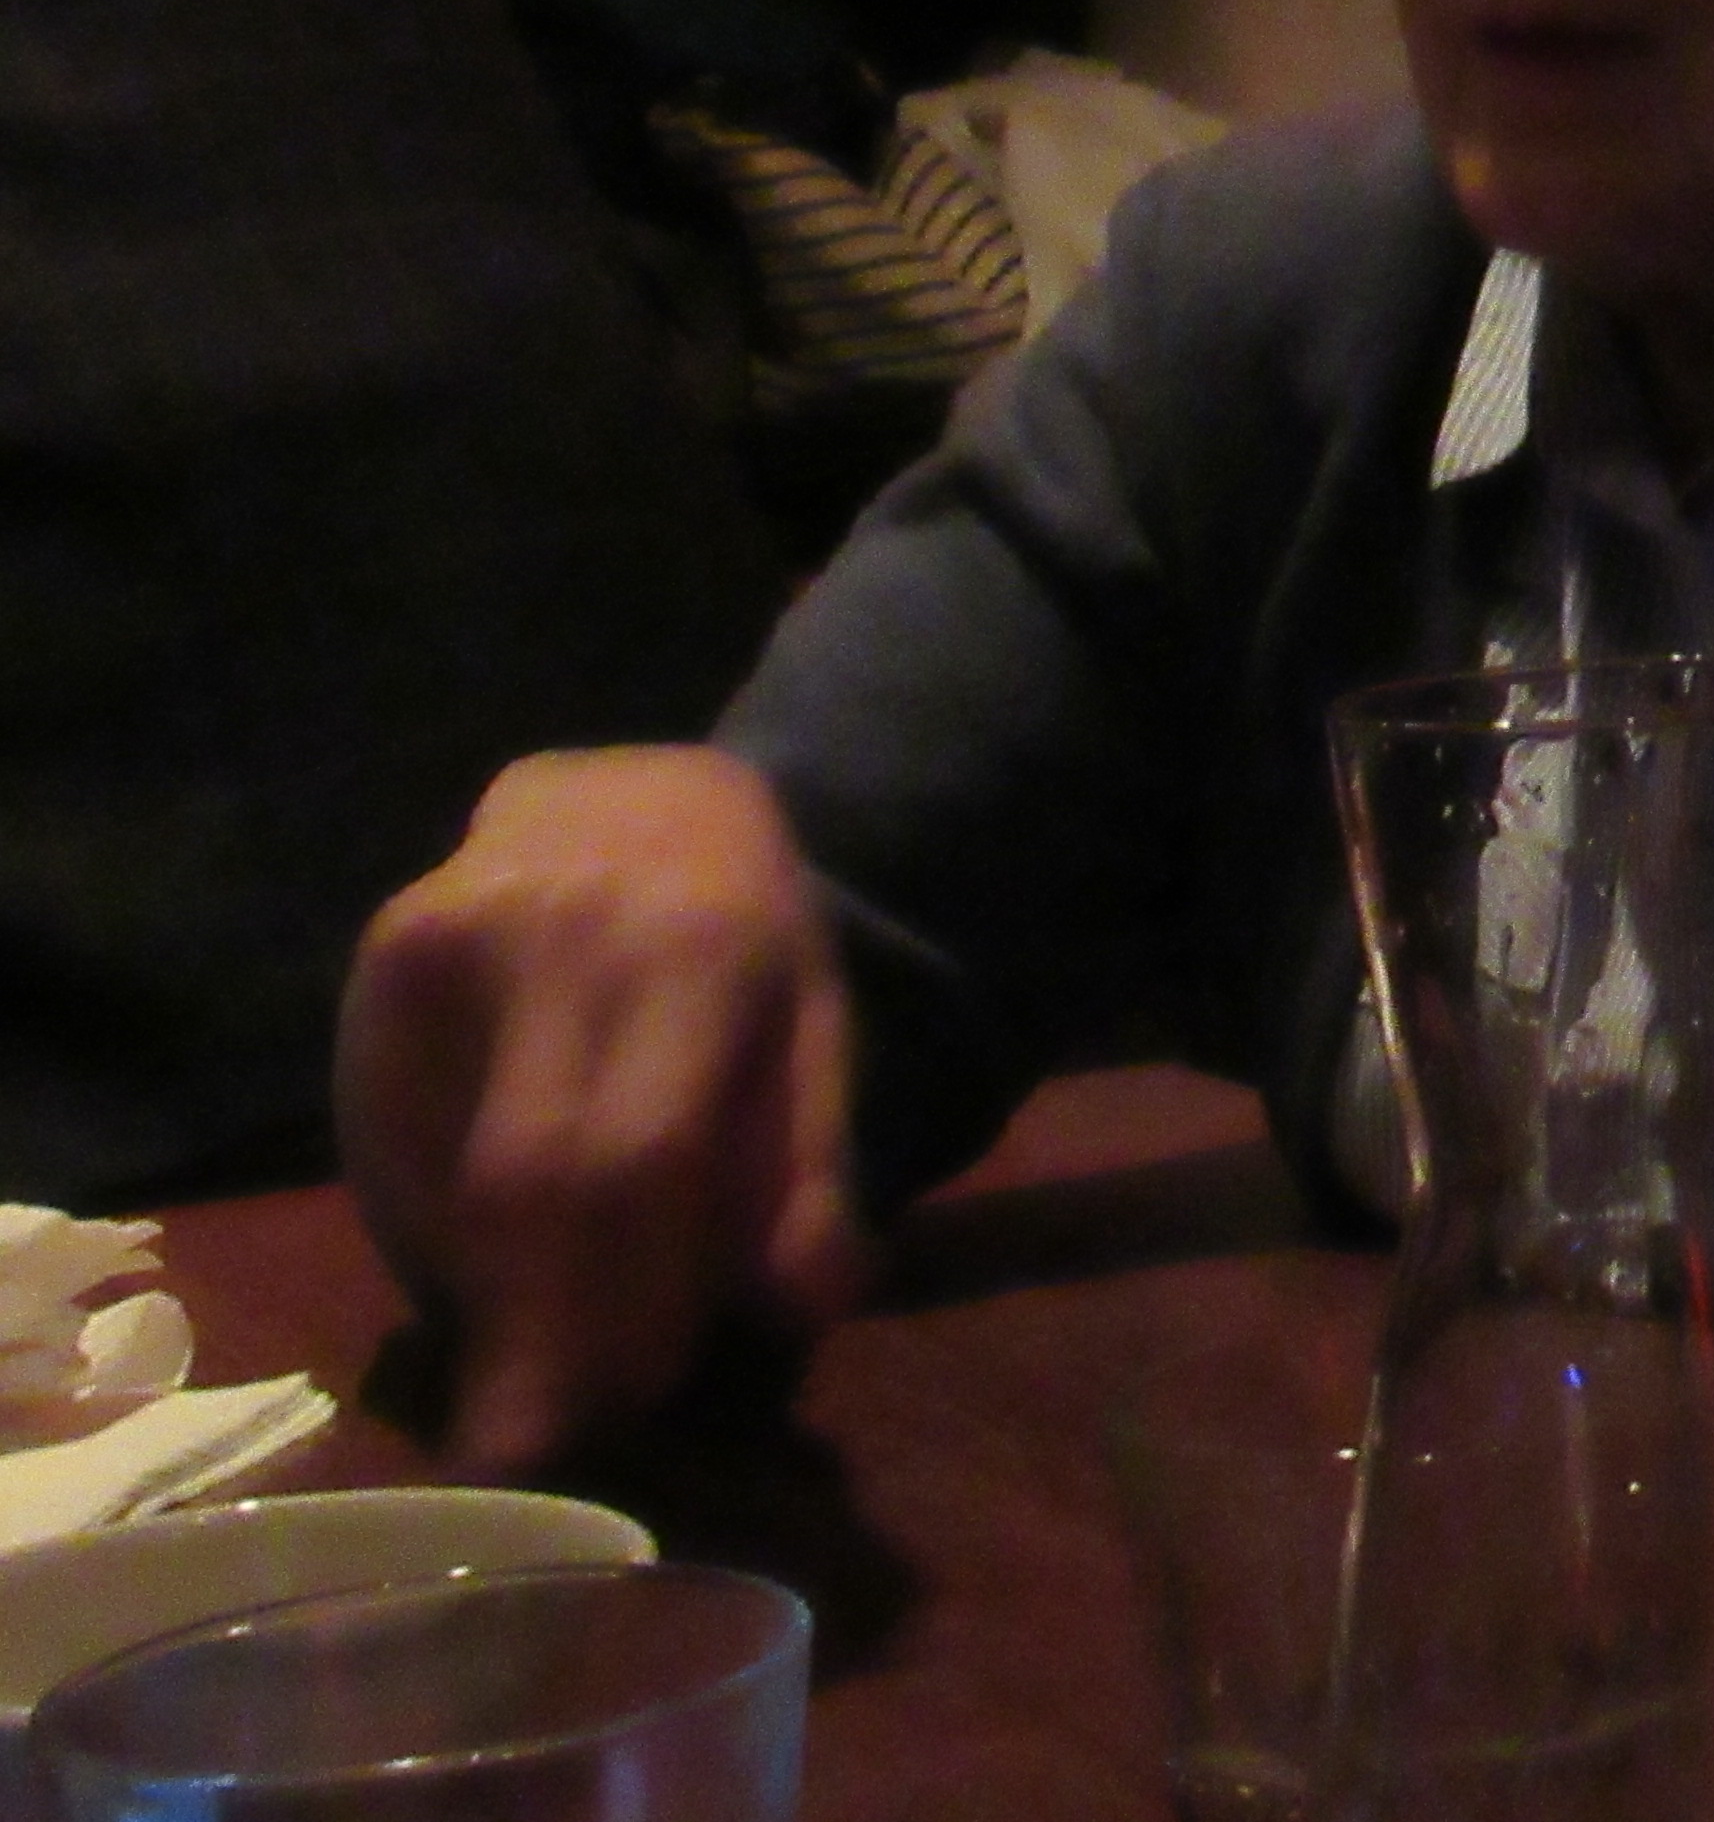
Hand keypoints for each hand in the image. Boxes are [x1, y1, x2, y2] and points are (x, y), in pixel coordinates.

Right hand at [335, 747, 876, 1466]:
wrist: (632, 792)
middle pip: (528, 1182)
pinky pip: (389, 1140)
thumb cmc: (744, 936)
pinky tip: (475, 1268)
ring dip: (481, 1295)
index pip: (642, 1161)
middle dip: (534, 1335)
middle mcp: (561, 929)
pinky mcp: (378, 962)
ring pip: (446, 1171)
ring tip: (520, 1368)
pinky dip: (432, 1231)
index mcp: (698, 950)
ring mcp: (449, 936)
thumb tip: (801, 1309)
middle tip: (536, 1443)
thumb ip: (808, 1169)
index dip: (624, 1303)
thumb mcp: (812, 1034)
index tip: (617, 1413)